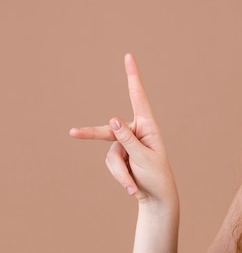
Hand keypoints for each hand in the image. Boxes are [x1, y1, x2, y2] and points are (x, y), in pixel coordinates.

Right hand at [70, 54, 177, 205]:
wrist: (156, 196)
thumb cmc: (157, 175)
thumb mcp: (144, 157)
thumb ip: (128, 139)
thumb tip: (114, 119)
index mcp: (148, 126)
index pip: (138, 97)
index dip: (132, 77)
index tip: (128, 56)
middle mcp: (134, 131)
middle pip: (109, 131)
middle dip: (90, 135)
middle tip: (73, 133)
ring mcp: (124, 144)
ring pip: (110, 155)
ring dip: (121, 173)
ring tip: (134, 186)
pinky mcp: (118, 156)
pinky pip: (111, 165)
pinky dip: (121, 178)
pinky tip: (132, 188)